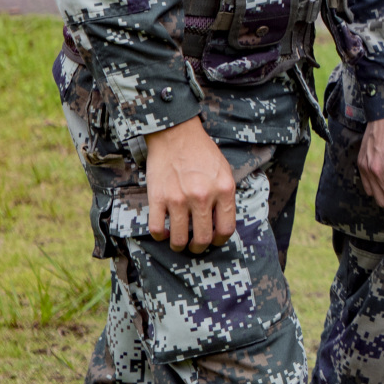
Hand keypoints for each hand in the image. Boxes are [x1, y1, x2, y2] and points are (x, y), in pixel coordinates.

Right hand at [143, 116, 236, 253]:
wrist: (176, 135)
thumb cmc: (202, 152)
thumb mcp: (224, 172)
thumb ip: (226, 196)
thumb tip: (221, 222)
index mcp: (224, 190)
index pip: (226, 228)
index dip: (220, 241)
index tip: (215, 241)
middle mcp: (203, 197)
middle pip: (203, 238)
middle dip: (199, 248)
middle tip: (196, 246)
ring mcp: (179, 199)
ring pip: (179, 239)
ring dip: (179, 246)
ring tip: (179, 243)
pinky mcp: (158, 198)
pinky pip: (157, 229)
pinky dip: (161, 236)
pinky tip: (164, 232)